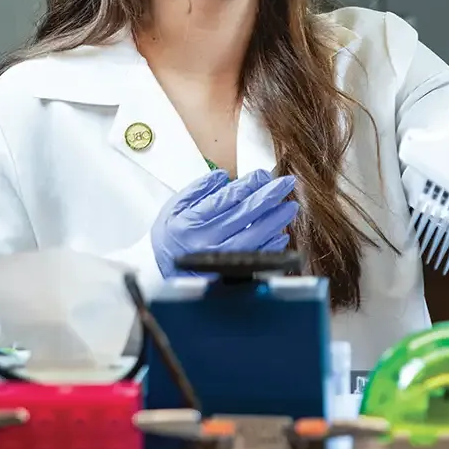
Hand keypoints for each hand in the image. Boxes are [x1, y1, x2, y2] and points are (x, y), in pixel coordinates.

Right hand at [151, 169, 298, 277]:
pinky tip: (281, 235)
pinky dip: (270, 247)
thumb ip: (198, 190)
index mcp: (190, 222)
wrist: (159, 271)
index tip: (263, 175)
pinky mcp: (227, 274)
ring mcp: (218, 260)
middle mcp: (205, 241)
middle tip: (286, 184)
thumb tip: (223, 176)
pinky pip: (255, 259)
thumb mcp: (175, 207)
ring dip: (275, 220)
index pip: (226, 199)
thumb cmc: (170, 236)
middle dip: (268, 196)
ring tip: (289, 207)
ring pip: (254, 237)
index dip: (248, 185)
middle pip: (244, 215)